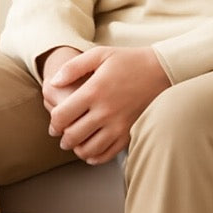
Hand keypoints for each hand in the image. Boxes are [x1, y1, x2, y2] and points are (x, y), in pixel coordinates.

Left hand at [46, 46, 170, 164]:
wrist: (160, 71)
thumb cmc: (128, 61)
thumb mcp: (99, 55)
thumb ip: (73, 68)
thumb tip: (53, 83)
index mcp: (94, 91)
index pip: (62, 116)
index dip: (54, 123)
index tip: (54, 124)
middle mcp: (105, 111)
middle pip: (73, 136)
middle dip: (63, 139)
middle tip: (61, 137)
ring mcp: (118, 125)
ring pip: (89, 149)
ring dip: (77, 150)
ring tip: (75, 145)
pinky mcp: (129, 133)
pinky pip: (108, 154)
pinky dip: (95, 157)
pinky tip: (91, 153)